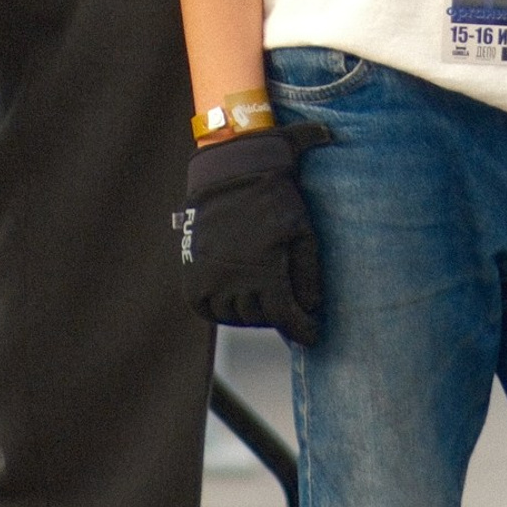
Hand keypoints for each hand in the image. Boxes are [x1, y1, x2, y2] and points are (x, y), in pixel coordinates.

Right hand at [174, 122, 333, 343]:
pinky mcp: (193, 276)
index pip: (286, 317)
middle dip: (279, 314)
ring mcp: (210, 280)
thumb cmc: (274, 197)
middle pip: (262, 318)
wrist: (231, 170)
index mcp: (265, 272)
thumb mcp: (302, 228)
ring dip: (252, 313)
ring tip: (265, 300)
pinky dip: (223, 310)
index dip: (302, 330)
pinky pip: (208, 310)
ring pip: (235, 316)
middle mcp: (235, 282)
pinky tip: (237, 299)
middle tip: (289, 305)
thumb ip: (310, 272)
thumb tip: (312, 307)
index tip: (313, 336)